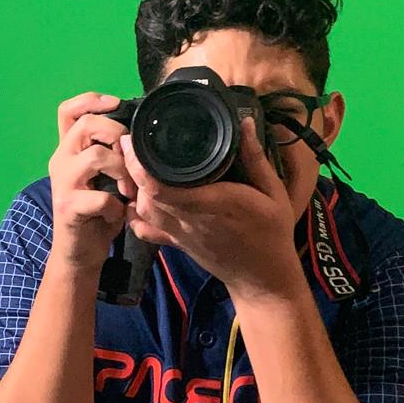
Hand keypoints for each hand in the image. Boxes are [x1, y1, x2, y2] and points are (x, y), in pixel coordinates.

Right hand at [48, 91, 133, 270]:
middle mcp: (60, 161)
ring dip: (121, 170)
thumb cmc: (96, 212)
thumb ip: (110, 154)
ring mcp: (63, 183)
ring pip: (94, 155)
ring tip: (128, 189)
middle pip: (86, 124)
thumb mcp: (102, 177)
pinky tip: (117, 214)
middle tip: (129, 158)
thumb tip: (136, 136)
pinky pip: (100, 197)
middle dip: (116, 134)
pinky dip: (116, 206)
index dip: (91, 100)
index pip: (68, 110)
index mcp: (68, 150)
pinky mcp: (69, 207)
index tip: (116, 105)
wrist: (78, 252)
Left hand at [119, 115, 301, 298]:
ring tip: (133, 164)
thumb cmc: (272, 233)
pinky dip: (134, 215)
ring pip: (142, 212)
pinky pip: (146, 230)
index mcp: (213, 203)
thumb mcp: (273, 192)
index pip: (163, 188)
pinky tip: (135, 198)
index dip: (140, 166)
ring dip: (132, 189)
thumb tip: (246, 123)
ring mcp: (180, 235)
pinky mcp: (177, 244)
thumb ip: (256, 158)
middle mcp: (190, 220)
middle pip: (146, 196)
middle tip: (129, 143)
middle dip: (131, 169)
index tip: (133, 141)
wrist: (264, 280)